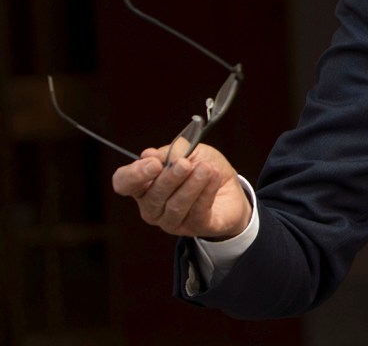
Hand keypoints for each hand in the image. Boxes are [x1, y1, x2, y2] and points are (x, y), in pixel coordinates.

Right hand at [112, 143, 251, 240]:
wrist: (232, 187)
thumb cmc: (202, 167)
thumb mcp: (189, 152)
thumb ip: (170, 153)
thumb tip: (148, 154)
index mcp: (144, 185)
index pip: (124, 183)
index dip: (134, 175)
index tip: (155, 164)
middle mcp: (153, 207)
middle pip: (152, 197)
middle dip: (169, 179)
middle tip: (184, 164)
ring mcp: (172, 222)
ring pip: (175, 207)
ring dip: (191, 186)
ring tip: (206, 169)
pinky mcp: (196, 228)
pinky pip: (197, 213)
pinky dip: (206, 193)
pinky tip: (214, 177)